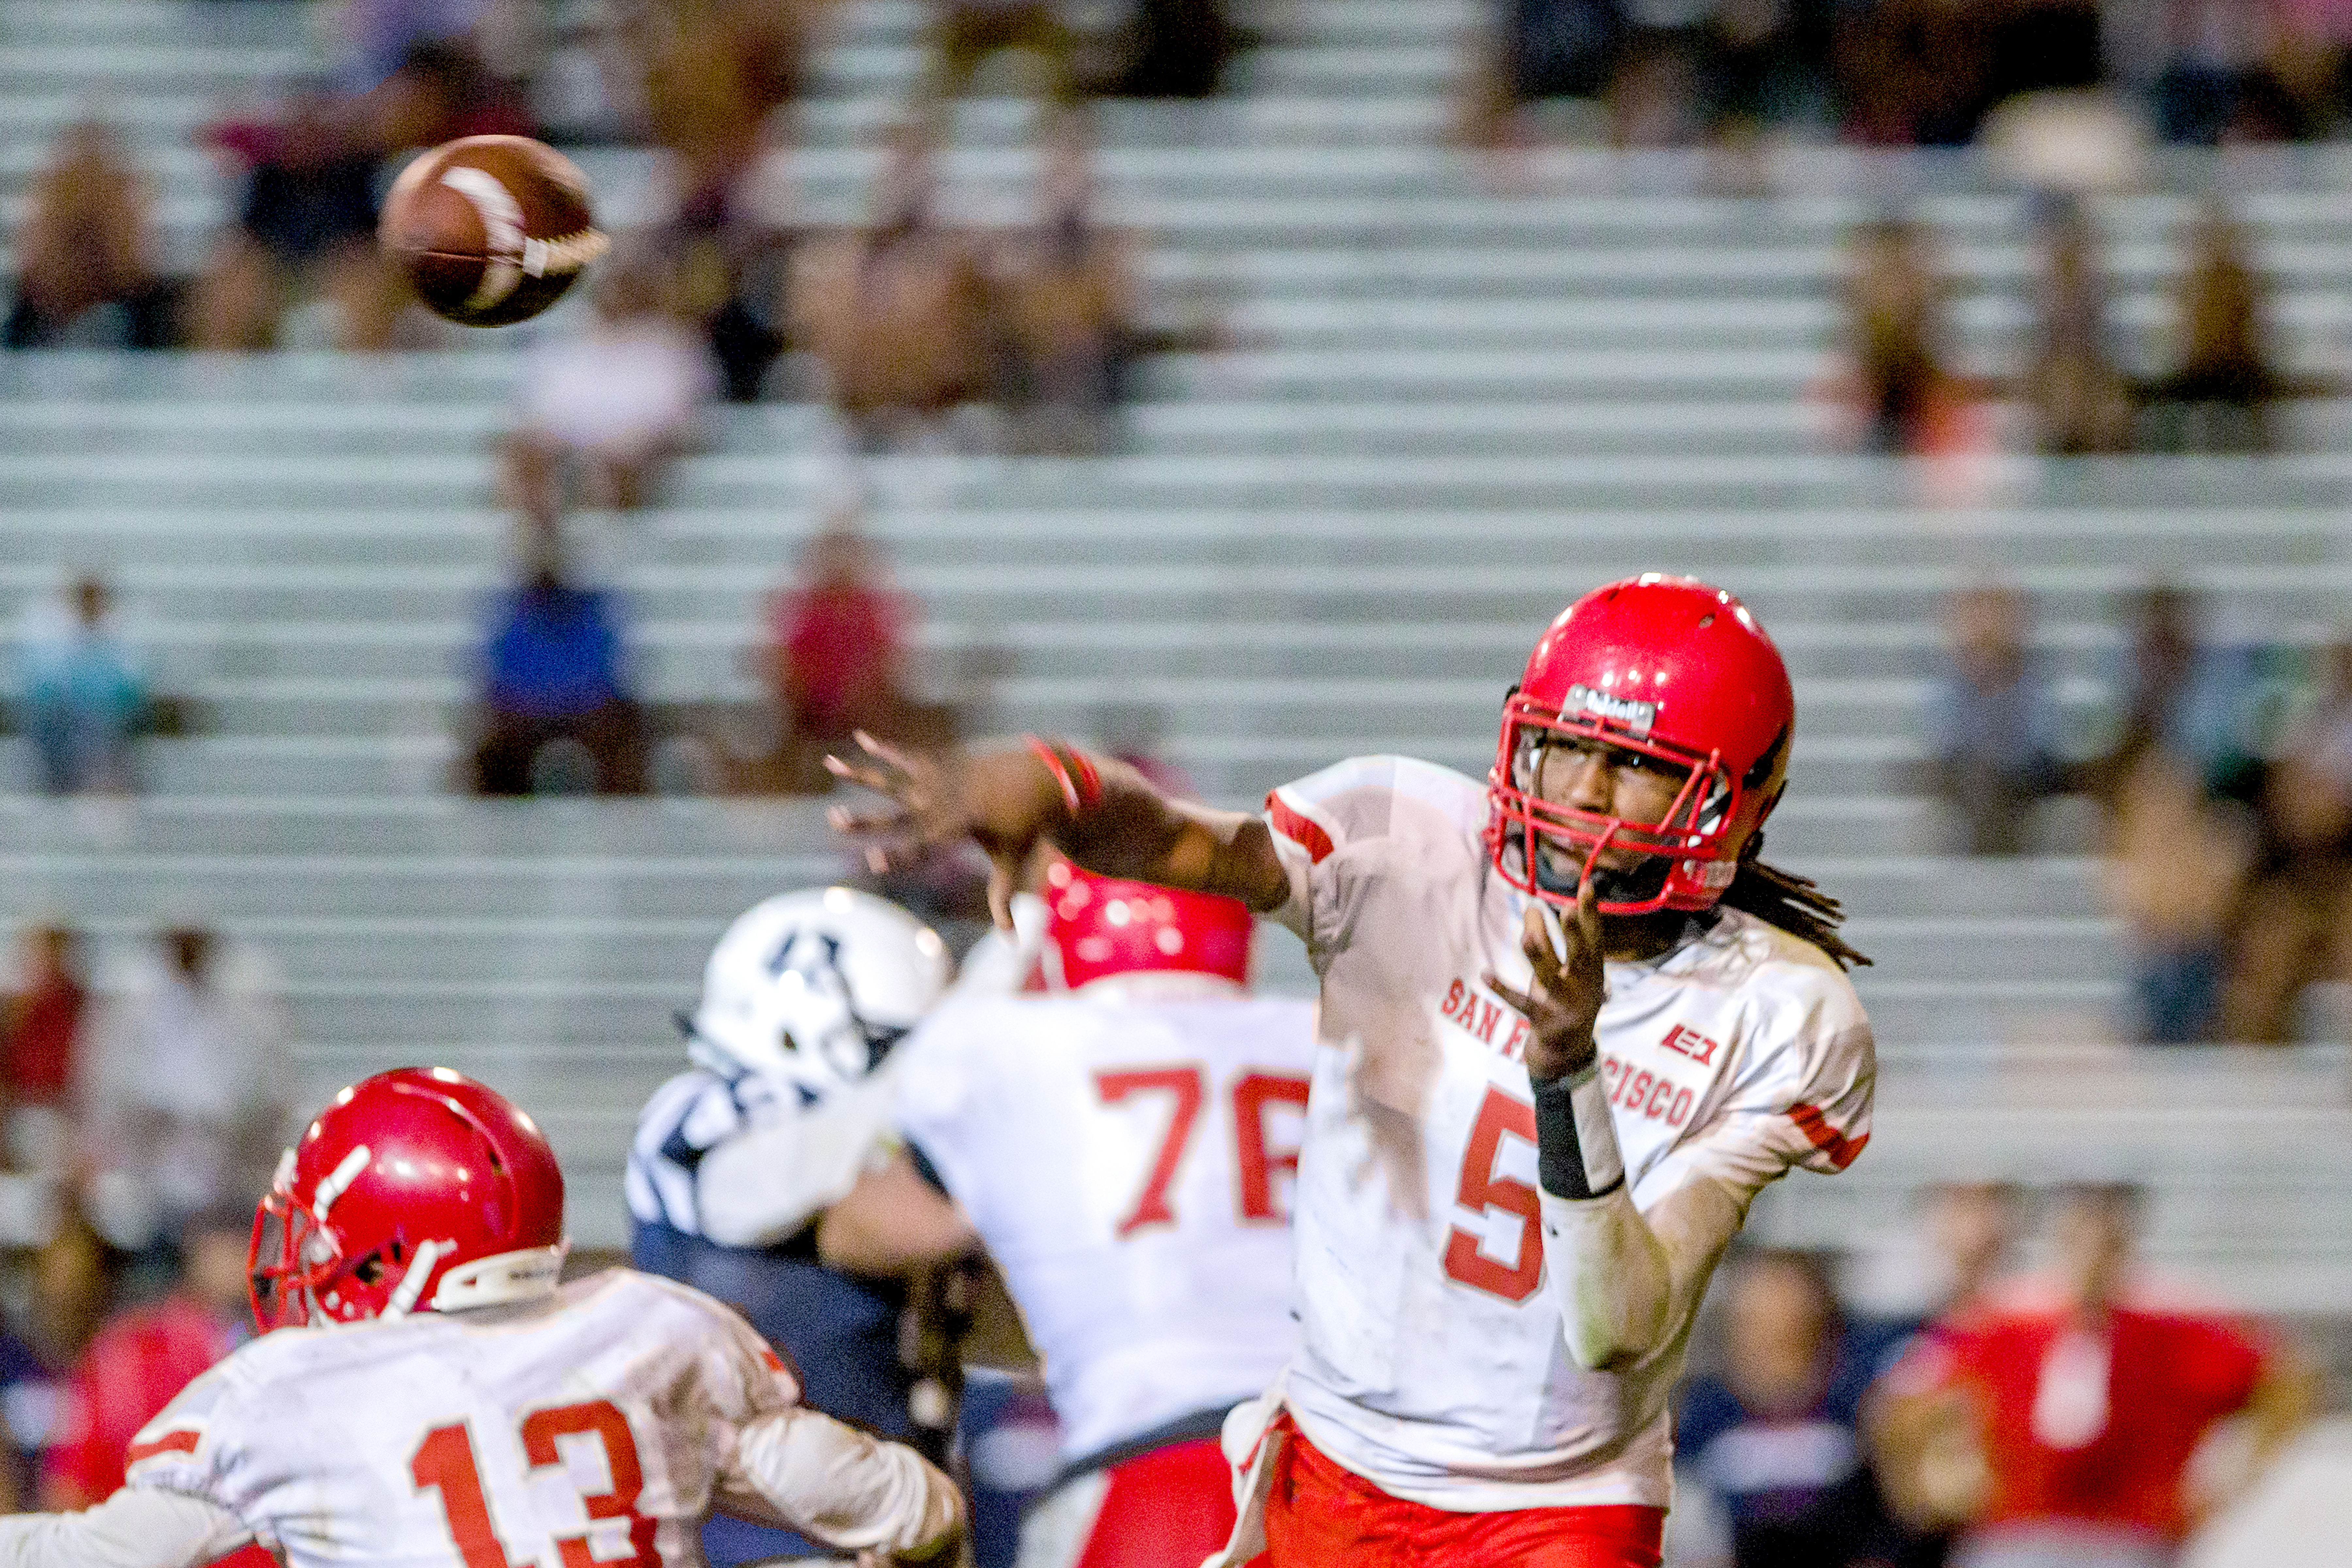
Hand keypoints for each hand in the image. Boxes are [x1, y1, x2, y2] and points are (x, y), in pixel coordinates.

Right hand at [826, 733, 1054, 928]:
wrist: (1040, 779)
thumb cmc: (1024, 828)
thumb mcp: (1013, 864)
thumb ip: (1003, 900)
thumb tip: (1011, 944)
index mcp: (957, 830)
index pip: (923, 848)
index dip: (898, 855)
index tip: (873, 862)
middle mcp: (943, 804)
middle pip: (896, 814)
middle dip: (864, 820)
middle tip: (834, 820)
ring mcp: (940, 781)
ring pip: (892, 778)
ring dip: (860, 774)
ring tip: (830, 764)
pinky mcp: (941, 764)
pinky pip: (907, 757)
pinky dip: (885, 748)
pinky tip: (861, 738)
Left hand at [1485, 871, 1603, 1081]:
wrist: (1569, 1050)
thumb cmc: (1567, 998)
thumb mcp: (1569, 971)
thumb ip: (1551, 940)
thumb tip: (1529, 907)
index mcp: (1593, 970)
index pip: (1595, 937)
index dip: (1591, 912)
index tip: (1586, 885)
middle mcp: (1582, 985)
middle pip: (1579, 956)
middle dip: (1574, 934)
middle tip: (1567, 909)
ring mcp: (1563, 1004)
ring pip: (1548, 976)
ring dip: (1538, 957)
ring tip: (1526, 936)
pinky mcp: (1542, 1019)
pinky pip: (1519, 1002)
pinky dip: (1502, 989)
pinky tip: (1484, 974)